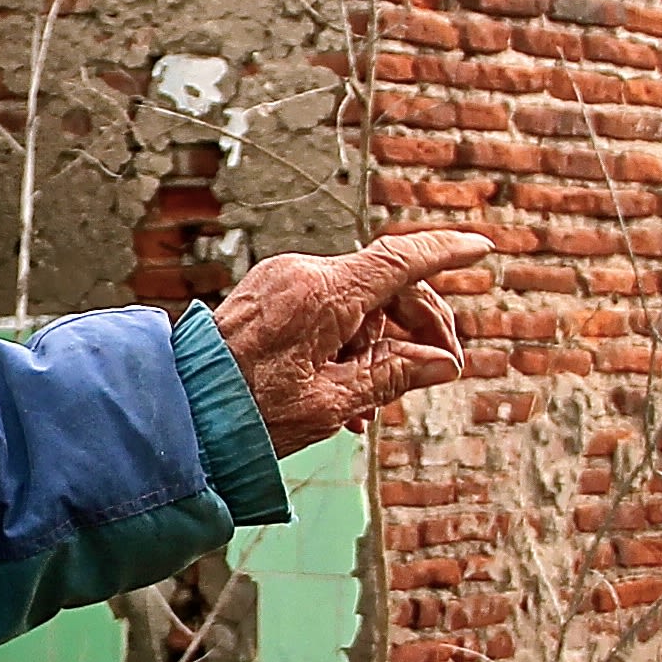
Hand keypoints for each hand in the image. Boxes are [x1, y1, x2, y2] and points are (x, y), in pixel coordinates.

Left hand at [210, 231, 493, 450]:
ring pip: (357, 301)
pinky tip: (350, 396)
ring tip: (377, 406)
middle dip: (418, 326)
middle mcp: (302, 274)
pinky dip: (347, 343)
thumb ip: (392, 377)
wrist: (178, 412)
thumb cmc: (248, 414)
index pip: (401, 260)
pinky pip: (326, 310)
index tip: (482, 247)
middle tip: (439, 369)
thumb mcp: (331, 404)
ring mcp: (281, 282)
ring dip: (380, 344)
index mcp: (322, 294)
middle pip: (385, 285)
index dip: (447, 252)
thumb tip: (442, 364)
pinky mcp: (267, 296)